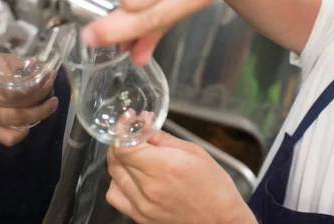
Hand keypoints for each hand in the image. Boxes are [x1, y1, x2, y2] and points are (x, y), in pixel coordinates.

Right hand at [0, 54, 57, 146]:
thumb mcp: (3, 60)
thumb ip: (18, 62)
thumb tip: (36, 64)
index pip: (17, 85)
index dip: (37, 83)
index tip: (49, 75)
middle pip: (21, 101)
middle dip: (42, 92)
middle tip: (53, 85)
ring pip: (19, 118)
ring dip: (40, 112)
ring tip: (53, 102)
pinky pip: (8, 138)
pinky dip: (22, 133)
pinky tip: (30, 124)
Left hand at [106, 131, 256, 223]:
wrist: (220, 220)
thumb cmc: (214, 187)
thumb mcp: (195, 152)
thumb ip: (164, 139)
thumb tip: (145, 126)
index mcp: (165, 166)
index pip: (124, 146)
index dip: (122, 129)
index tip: (128, 120)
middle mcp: (149, 187)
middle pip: (117, 158)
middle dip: (121, 140)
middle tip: (131, 132)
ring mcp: (142, 205)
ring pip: (113, 175)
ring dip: (119, 159)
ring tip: (133, 153)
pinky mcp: (140, 216)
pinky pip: (115, 195)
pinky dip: (118, 182)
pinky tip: (130, 176)